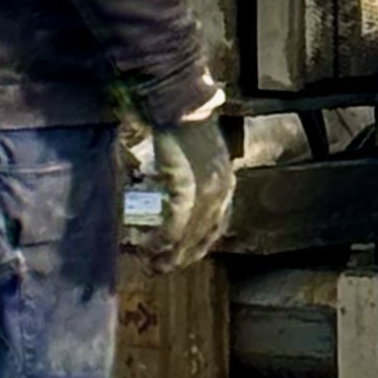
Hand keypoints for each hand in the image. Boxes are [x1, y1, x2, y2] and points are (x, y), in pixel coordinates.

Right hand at [148, 108, 234, 271]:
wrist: (180, 107)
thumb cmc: (184, 126)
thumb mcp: (199, 156)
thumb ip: (195, 179)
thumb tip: (178, 197)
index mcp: (226, 183)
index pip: (216, 225)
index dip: (199, 245)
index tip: (183, 258)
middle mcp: (221, 191)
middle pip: (204, 235)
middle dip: (183, 256)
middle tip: (163, 270)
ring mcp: (206, 190)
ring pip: (189, 233)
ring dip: (170, 253)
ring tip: (153, 265)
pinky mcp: (187, 187)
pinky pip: (176, 223)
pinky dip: (163, 238)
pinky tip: (151, 247)